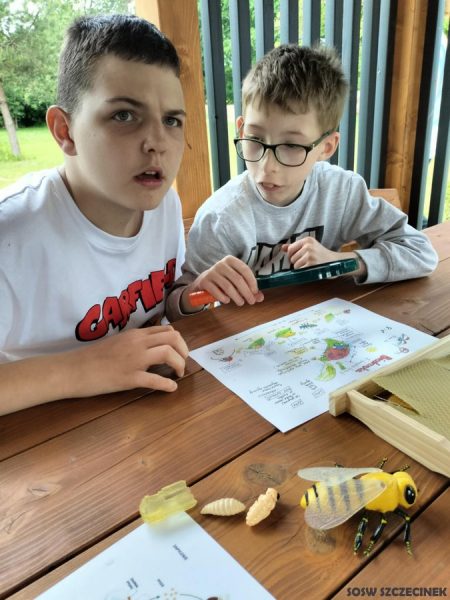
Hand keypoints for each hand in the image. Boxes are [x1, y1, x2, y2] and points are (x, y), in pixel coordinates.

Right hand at [73, 325, 188, 394]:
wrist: (73, 369)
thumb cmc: (93, 358)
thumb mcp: (118, 342)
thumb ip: (135, 343)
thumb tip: (152, 347)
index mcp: (135, 334)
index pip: (167, 330)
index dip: (179, 341)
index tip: (180, 351)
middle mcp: (138, 343)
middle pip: (173, 339)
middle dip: (184, 351)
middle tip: (183, 362)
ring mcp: (134, 360)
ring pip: (168, 354)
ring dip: (179, 364)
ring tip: (179, 373)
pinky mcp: (129, 378)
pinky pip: (155, 379)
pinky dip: (168, 384)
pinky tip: (172, 388)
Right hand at [183, 255, 263, 307]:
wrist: (203, 282)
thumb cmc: (224, 281)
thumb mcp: (236, 282)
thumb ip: (249, 289)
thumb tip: (260, 298)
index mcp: (231, 260)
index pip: (245, 270)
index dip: (252, 282)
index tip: (255, 292)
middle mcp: (221, 264)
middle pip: (237, 279)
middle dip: (246, 292)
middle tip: (251, 301)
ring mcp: (211, 272)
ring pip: (228, 286)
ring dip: (236, 297)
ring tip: (240, 303)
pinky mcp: (204, 281)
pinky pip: (216, 291)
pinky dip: (223, 298)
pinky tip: (227, 301)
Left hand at [282, 238, 342, 268]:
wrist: (335, 261)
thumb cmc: (320, 254)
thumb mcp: (309, 247)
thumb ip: (295, 247)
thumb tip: (282, 247)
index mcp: (307, 240)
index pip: (290, 249)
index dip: (291, 255)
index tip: (297, 258)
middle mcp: (308, 246)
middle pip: (291, 258)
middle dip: (296, 262)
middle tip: (306, 262)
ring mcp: (310, 255)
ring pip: (295, 265)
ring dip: (300, 268)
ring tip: (309, 265)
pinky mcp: (311, 264)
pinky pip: (300, 270)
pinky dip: (303, 272)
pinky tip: (310, 269)